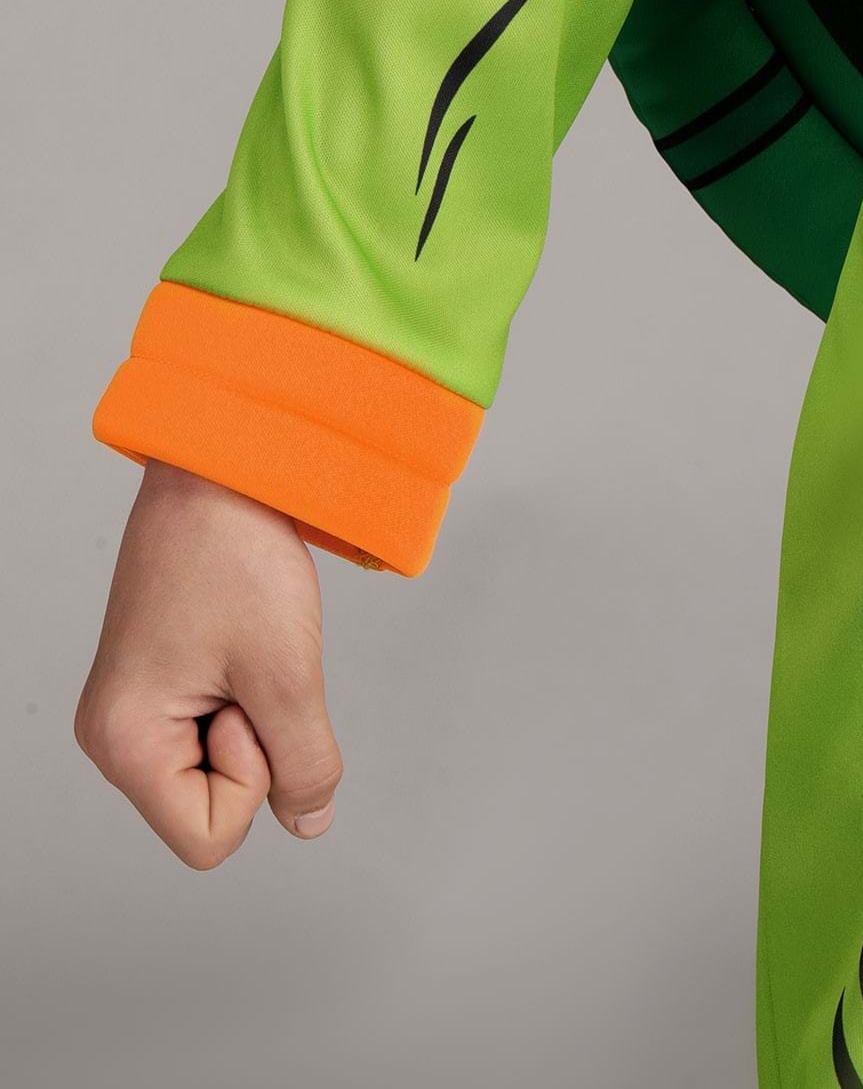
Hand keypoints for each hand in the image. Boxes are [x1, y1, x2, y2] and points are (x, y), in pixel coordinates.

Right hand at [76, 461, 342, 868]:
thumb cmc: (234, 551)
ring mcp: (130, 708)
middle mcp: (112, 736)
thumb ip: (304, 764)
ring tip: (241, 641)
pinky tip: (237, 639)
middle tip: (245, 656)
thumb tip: (309, 822)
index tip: (246, 689)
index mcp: (123, 742)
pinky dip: (244, 691)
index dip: (255, 774)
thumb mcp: (287, 671)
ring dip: (252, 711)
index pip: (210, 837)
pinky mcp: (154, 682)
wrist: (218, 466)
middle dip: (254, 741)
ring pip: (219, 765)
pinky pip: (216, 726)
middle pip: (211, 806)